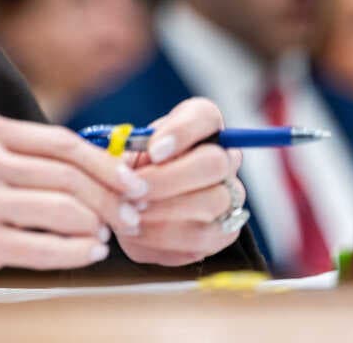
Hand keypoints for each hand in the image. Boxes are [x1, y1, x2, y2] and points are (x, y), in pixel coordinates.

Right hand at [0, 110, 151, 287]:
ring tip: (105, 237)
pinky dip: (77, 252)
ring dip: (97, 226)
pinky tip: (87, 253)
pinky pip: (46, 246)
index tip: (131, 183)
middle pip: (70, 176)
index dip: (107, 165)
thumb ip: (26, 157)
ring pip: (64, 210)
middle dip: (112, 199)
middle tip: (130, 216)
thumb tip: (98, 170)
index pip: (64, 142)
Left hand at [114, 97, 247, 266]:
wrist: (133, 207)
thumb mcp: (123, 151)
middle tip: (132, 189)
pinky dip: (163, 237)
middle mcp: (225, 159)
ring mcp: (229, 197)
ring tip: (129, 212)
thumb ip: (128, 149)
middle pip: (214, 162)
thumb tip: (136, 161)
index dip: (181, 132)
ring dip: (163, 211)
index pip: (204, 115)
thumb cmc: (131, 170)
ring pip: (211, 203)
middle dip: (166, 179)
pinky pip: (201, 238)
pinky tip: (136, 232)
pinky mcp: (222, 234)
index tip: (153, 150)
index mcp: (200, 126)